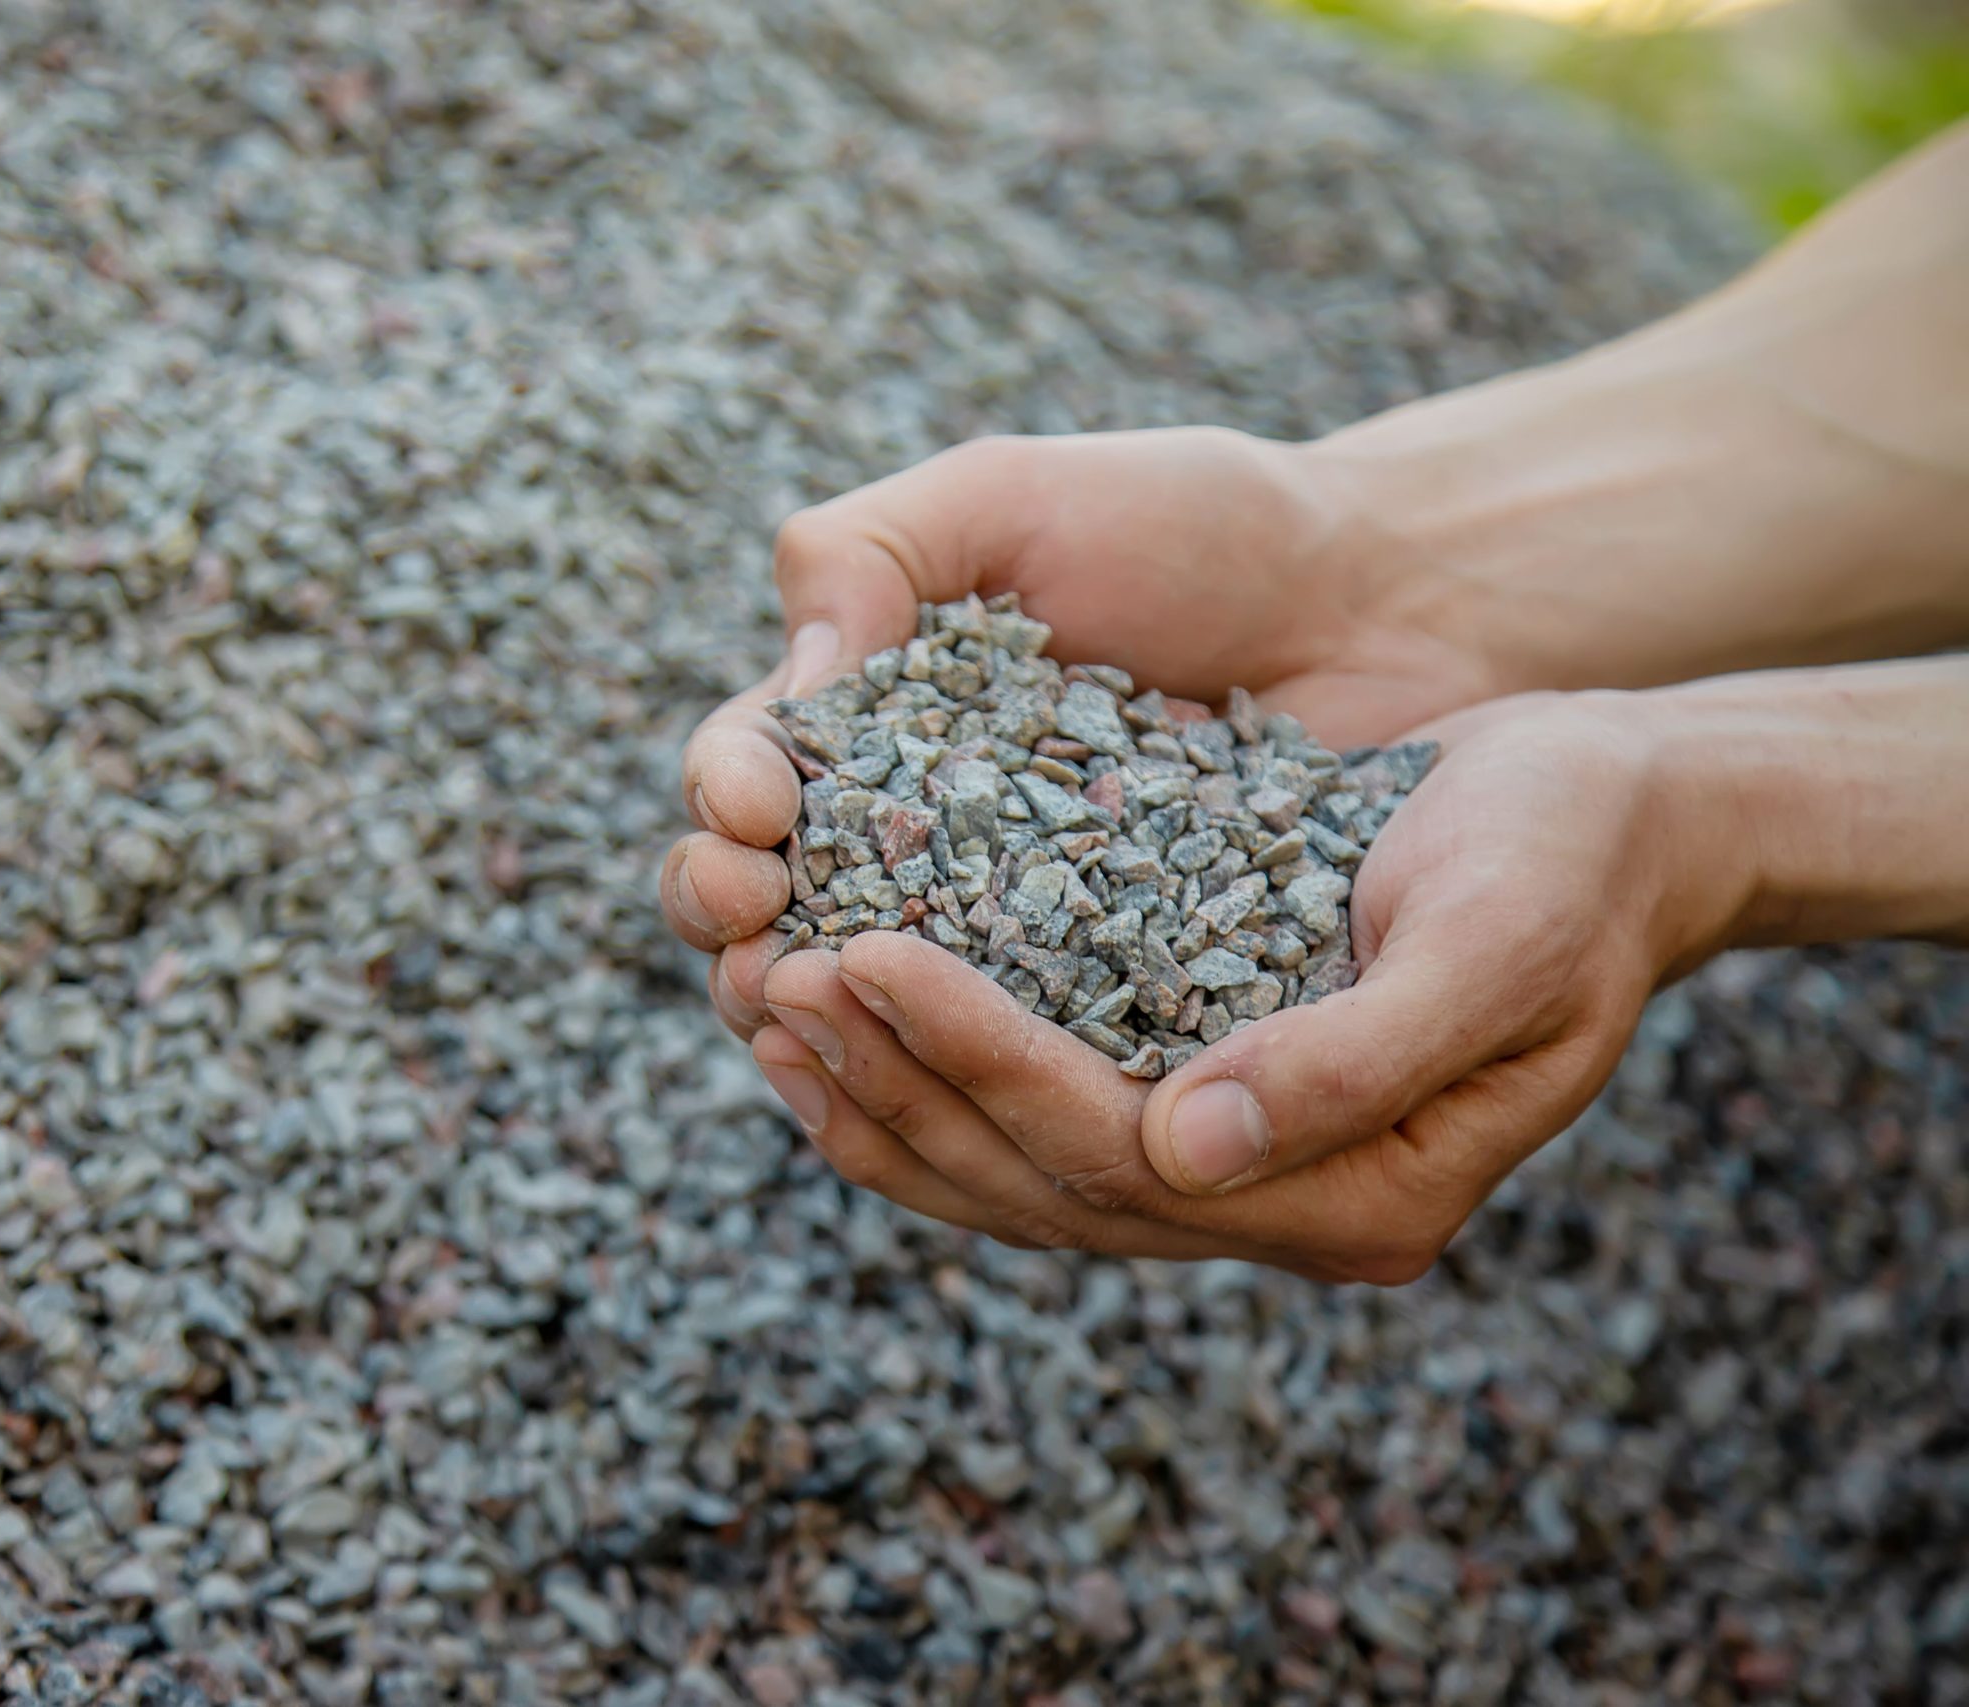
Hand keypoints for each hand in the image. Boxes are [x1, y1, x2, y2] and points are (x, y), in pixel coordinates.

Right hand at [663, 428, 1506, 1036]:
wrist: (1383, 599)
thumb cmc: (1192, 524)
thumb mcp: (1008, 495)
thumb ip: (867, 554)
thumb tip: (790, 691)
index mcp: (864, 721)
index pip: (741, 776)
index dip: (723, 802)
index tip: (761, 808)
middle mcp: (910, 835)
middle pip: (768, 906)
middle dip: (733, 916)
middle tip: (762, 920)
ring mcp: (1001, 928)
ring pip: (865, 1003)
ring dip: (819, 1016)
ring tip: (818, 1004)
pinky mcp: (1099, 996)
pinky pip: (1008, 1053)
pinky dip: (954, 1071)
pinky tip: (942, 1070)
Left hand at [741, 690, 1741, 1282]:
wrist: (1618, 811)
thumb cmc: (1569, 854)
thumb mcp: (1493, 935)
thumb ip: (1350, 1059)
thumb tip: (1181, 1153)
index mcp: (1362, 1196)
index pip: (1118, 1157)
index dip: (979, 1063)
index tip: (862, 954)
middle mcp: (1283, 1205)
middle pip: (1042, 1182)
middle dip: (898, 1084)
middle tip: (776, 980)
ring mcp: (1233, 1165)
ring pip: (1013, 1171)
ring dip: (884, 1092)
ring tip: (768, 1000)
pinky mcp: (1194, 1094)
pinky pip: (1030, 1114)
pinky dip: (927, 1071)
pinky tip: (839, 1013)